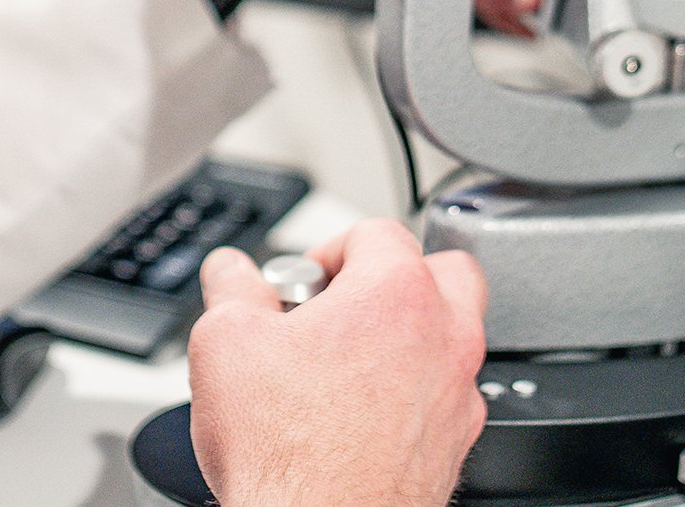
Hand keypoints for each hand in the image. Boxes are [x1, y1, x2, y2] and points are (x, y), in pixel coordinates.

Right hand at [188, 220, 487, 506]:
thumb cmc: (290, 454)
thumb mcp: (226, 343)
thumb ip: (232, 289)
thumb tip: (230, 271)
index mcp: (396, 292)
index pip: (375, 231)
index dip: (327, 251)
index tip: (301, 286)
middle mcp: (443, 335)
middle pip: (442, 270)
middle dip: (395, 277)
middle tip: (348, 305)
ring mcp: (457, 394)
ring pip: (453, 334)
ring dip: (410, 334)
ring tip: (353, 360)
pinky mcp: (455, 445)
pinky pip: (448, 394)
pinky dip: (416, 391)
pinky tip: (368, 413)